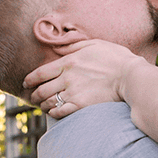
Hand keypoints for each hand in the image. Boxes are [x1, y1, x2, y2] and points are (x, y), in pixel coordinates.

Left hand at [23, 39, 142, 117]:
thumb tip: (58, 48)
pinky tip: (54, 112)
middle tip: (33, 97)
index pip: (40, 72)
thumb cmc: (116, 58)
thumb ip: (74, 45)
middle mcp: (67, 78)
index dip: (30, 79)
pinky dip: (53, 113)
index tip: (26, 83)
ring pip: (49, 102)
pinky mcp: (81, 105)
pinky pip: (60, 112)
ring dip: (43, 105)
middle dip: (34, 94)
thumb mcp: (94, 44)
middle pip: (41, 89)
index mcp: (68, 62)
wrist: (130, 76)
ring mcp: (73, 93)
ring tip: (43, 106)